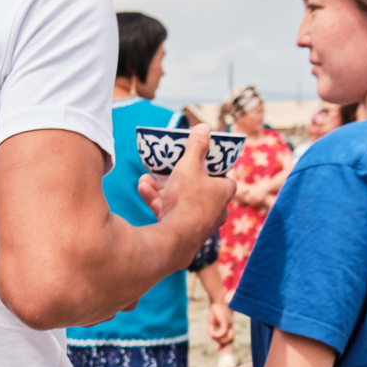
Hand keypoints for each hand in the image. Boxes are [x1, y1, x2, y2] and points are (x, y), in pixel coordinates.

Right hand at [145, 120, 238, 237]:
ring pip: (180, 201)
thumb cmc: (188, 199)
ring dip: (162, 189)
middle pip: (198, 189)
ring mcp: (198, 224)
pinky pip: (170, 213)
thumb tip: (203, 127)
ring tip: (146, 177)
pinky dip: (158, 201)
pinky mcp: (182, 234)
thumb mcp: (189, 165)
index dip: (211, 168)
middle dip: (179, 177)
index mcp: (224, 193)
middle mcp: (215, 211)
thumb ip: (195, 146)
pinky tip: (142, 188)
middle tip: (167, 168)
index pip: (223, 178)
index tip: (198, 160)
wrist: (175, 238)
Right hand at [206, 300, 235, 350]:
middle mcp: (230, 326)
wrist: (217, 299)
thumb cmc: (214, 309)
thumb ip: (212, 330)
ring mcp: (229, 324)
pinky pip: (223, 332)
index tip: (218, 350)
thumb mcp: (212, 322)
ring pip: (230, 338)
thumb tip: (212, 337)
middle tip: (218, 349)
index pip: (229, 338)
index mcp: (227, 326)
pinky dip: (217, 335)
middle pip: (232, 340)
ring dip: (221, 341)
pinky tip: (212, 334)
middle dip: (225, 346)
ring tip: (214, 337)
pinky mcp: (226, 322)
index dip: (225, 345)